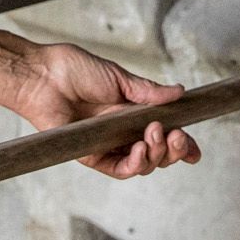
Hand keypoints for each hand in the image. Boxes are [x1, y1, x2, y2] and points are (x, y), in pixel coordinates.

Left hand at [6, 43, 202, 178]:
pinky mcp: (92, 155)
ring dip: (156, 155)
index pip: (164, 134)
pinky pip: (118, 169)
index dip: (182, 145)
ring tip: (155, 135)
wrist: (44, 75)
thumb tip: (179, 93)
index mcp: (133, 113)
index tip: (195, 150)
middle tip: (178, 137)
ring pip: (142, 164)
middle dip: (174, 150)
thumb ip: (148, 91)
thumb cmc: (75, 70)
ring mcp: (108, 145)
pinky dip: (134, 164)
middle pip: (158, 154)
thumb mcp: (119, 77)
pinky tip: (140, 151)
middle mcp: (123, 132)